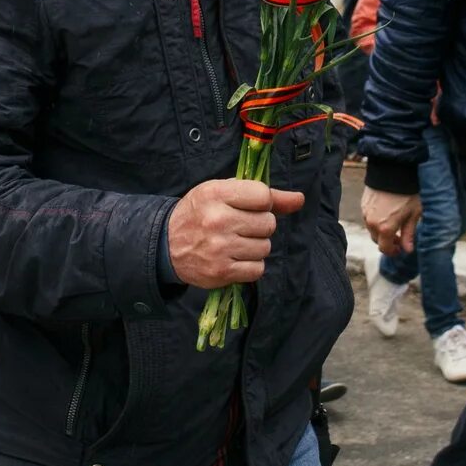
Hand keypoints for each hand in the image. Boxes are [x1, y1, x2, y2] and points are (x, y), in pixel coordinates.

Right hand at [167, 178, 307, 286]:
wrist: (166, 245)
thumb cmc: (200, 213)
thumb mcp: (223, 192)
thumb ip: (263, 194)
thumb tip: (299, 199)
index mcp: (216, 193)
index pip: (264, 195)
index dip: (263, 202)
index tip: (250, 206)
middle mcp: (218, 220)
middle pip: (268, 223)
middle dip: (260, 225)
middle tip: (241, 226)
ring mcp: (220, 248)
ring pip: (265, 247)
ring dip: (256, 246)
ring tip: (236, 243)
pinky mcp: (221, 272)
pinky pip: (258, 269)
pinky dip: (251, 265)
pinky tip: (235, 258)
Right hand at [363, 186, 420, 255]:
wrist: (393, 171)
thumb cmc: (407, 193)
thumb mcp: (413, 215)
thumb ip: (409, 234)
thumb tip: (408, 250)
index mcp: (385, 228)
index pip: (385, 249)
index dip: (393, 251)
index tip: (400, 248)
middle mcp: (372, 223)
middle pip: (377, 240)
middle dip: (388, 241)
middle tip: (399, 236)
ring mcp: (366, 213)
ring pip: (372, 229)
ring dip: (382, 230)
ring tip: (394, 223)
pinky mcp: (363, 205)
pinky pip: (369, 218)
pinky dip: (377, 220)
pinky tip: (387, 213)